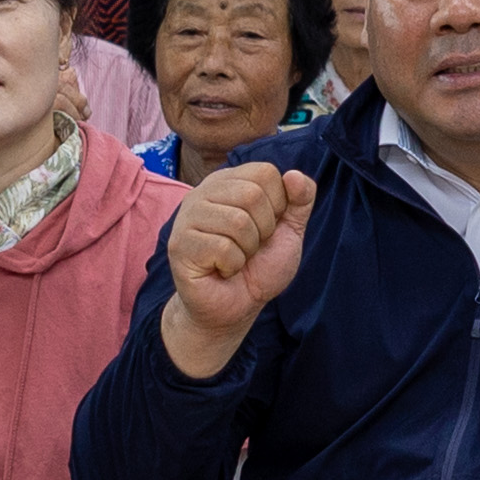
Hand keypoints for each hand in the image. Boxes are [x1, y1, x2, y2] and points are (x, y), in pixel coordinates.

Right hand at [158, 160, 315, 369]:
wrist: (237, 306)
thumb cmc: (260, 265)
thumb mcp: (290, 229)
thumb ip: (300, 200)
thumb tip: (294, 175)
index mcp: (228, 181)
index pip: (265, 173)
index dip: (277, 205)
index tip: (266, 227)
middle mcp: (202, 192)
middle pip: (252, 194)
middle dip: (264, 230)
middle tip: (251, 247)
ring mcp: (187, 217)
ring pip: (237, 222)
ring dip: (247, 250)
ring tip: (236, 258)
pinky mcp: (179, 244)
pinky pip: (222, 248)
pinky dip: (232, 266)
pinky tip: (222, 270)